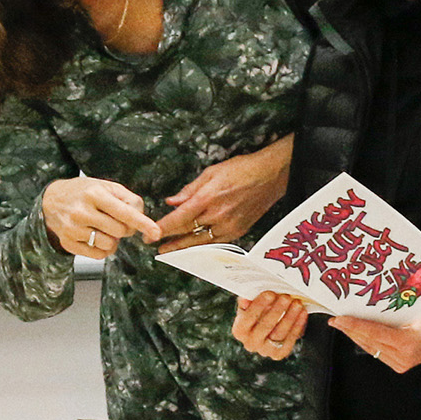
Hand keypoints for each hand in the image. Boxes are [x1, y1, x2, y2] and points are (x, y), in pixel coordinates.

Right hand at [41, 175, 160, 259]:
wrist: (51, 200)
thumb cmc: (83, 192)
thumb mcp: (105, 186)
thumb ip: (128, 198)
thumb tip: (141, 217)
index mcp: (94, 194)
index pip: (124, 212)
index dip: (143, 223)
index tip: (155, 232)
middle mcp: (82, 212)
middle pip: (121, 231)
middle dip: (125, 228)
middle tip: (116, 220)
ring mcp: (73, 229)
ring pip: (110, 244)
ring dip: (114, 239)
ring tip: (103, 228)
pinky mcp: (68, 243)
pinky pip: (98, 255)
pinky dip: (103, 248)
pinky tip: (96, 236)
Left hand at [153, 139, 291, 253]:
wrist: (271, 175)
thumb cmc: (242, 169)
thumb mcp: (211, 173)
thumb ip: (189, 190)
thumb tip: (172, 202)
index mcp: (207, 198)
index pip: (178, 219)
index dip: (162, 229)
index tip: (149, 235)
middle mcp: (217, 215)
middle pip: (186, 233)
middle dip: (169, 240)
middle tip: (155, 244)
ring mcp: (229, 225)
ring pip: (200, 241)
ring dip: (183, 246)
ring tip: (170, 250)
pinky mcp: (238, 231)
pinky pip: (216, 242)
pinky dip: (202, 245)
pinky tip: (193, 246)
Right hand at [233, 291, 309, 358]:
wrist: (266, 329)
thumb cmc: (257, 313)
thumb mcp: (250, 305)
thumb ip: (249, 299)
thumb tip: (247, 298)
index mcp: (239, 331)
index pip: (248, 318)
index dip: (259, 305)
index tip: (270, 293)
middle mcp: (250, 343)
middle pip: (265, 326)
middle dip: (277, 310)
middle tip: (286, 297)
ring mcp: (265, 351)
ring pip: (279, 334)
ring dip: (290, 317)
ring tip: (297, 303)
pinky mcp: (278, 354)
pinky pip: (290, 339)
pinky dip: (297, 325)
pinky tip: (302, 313)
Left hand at [330, 309, 420, 373]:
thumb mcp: (412, 310)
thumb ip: (389, 314)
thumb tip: (363, 309)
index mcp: (407, 343)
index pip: (372, 332)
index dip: (353, 325)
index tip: (338, 318)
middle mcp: (403, 358)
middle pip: (368, 342)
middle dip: (350, 330)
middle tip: (335, 319)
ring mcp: (402, 364)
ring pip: (371, 348)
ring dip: (357, 336)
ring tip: (343, 324)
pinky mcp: (401, 366)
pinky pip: (378, 352)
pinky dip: (368, 341)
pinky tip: (358, 332)